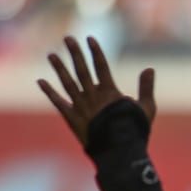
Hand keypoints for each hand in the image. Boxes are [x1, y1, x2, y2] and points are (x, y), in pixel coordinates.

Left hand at [38, 36, 155, 147]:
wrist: (118, 151)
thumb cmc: (135, 131)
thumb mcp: (147, 109)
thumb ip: (146, 88)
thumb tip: (150, 69)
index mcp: (110, 92)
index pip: (101, 66)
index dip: (95, 52)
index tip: (89, 39)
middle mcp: (92, 95)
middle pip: (81, 70)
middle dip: (74, 53)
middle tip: (67, 39)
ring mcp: (80, 106)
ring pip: (67, 83)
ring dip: (59, 68)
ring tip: (51, 55)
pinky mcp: (72, 118)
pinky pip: (58, 103)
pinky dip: (49, 92)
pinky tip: (40, 81)